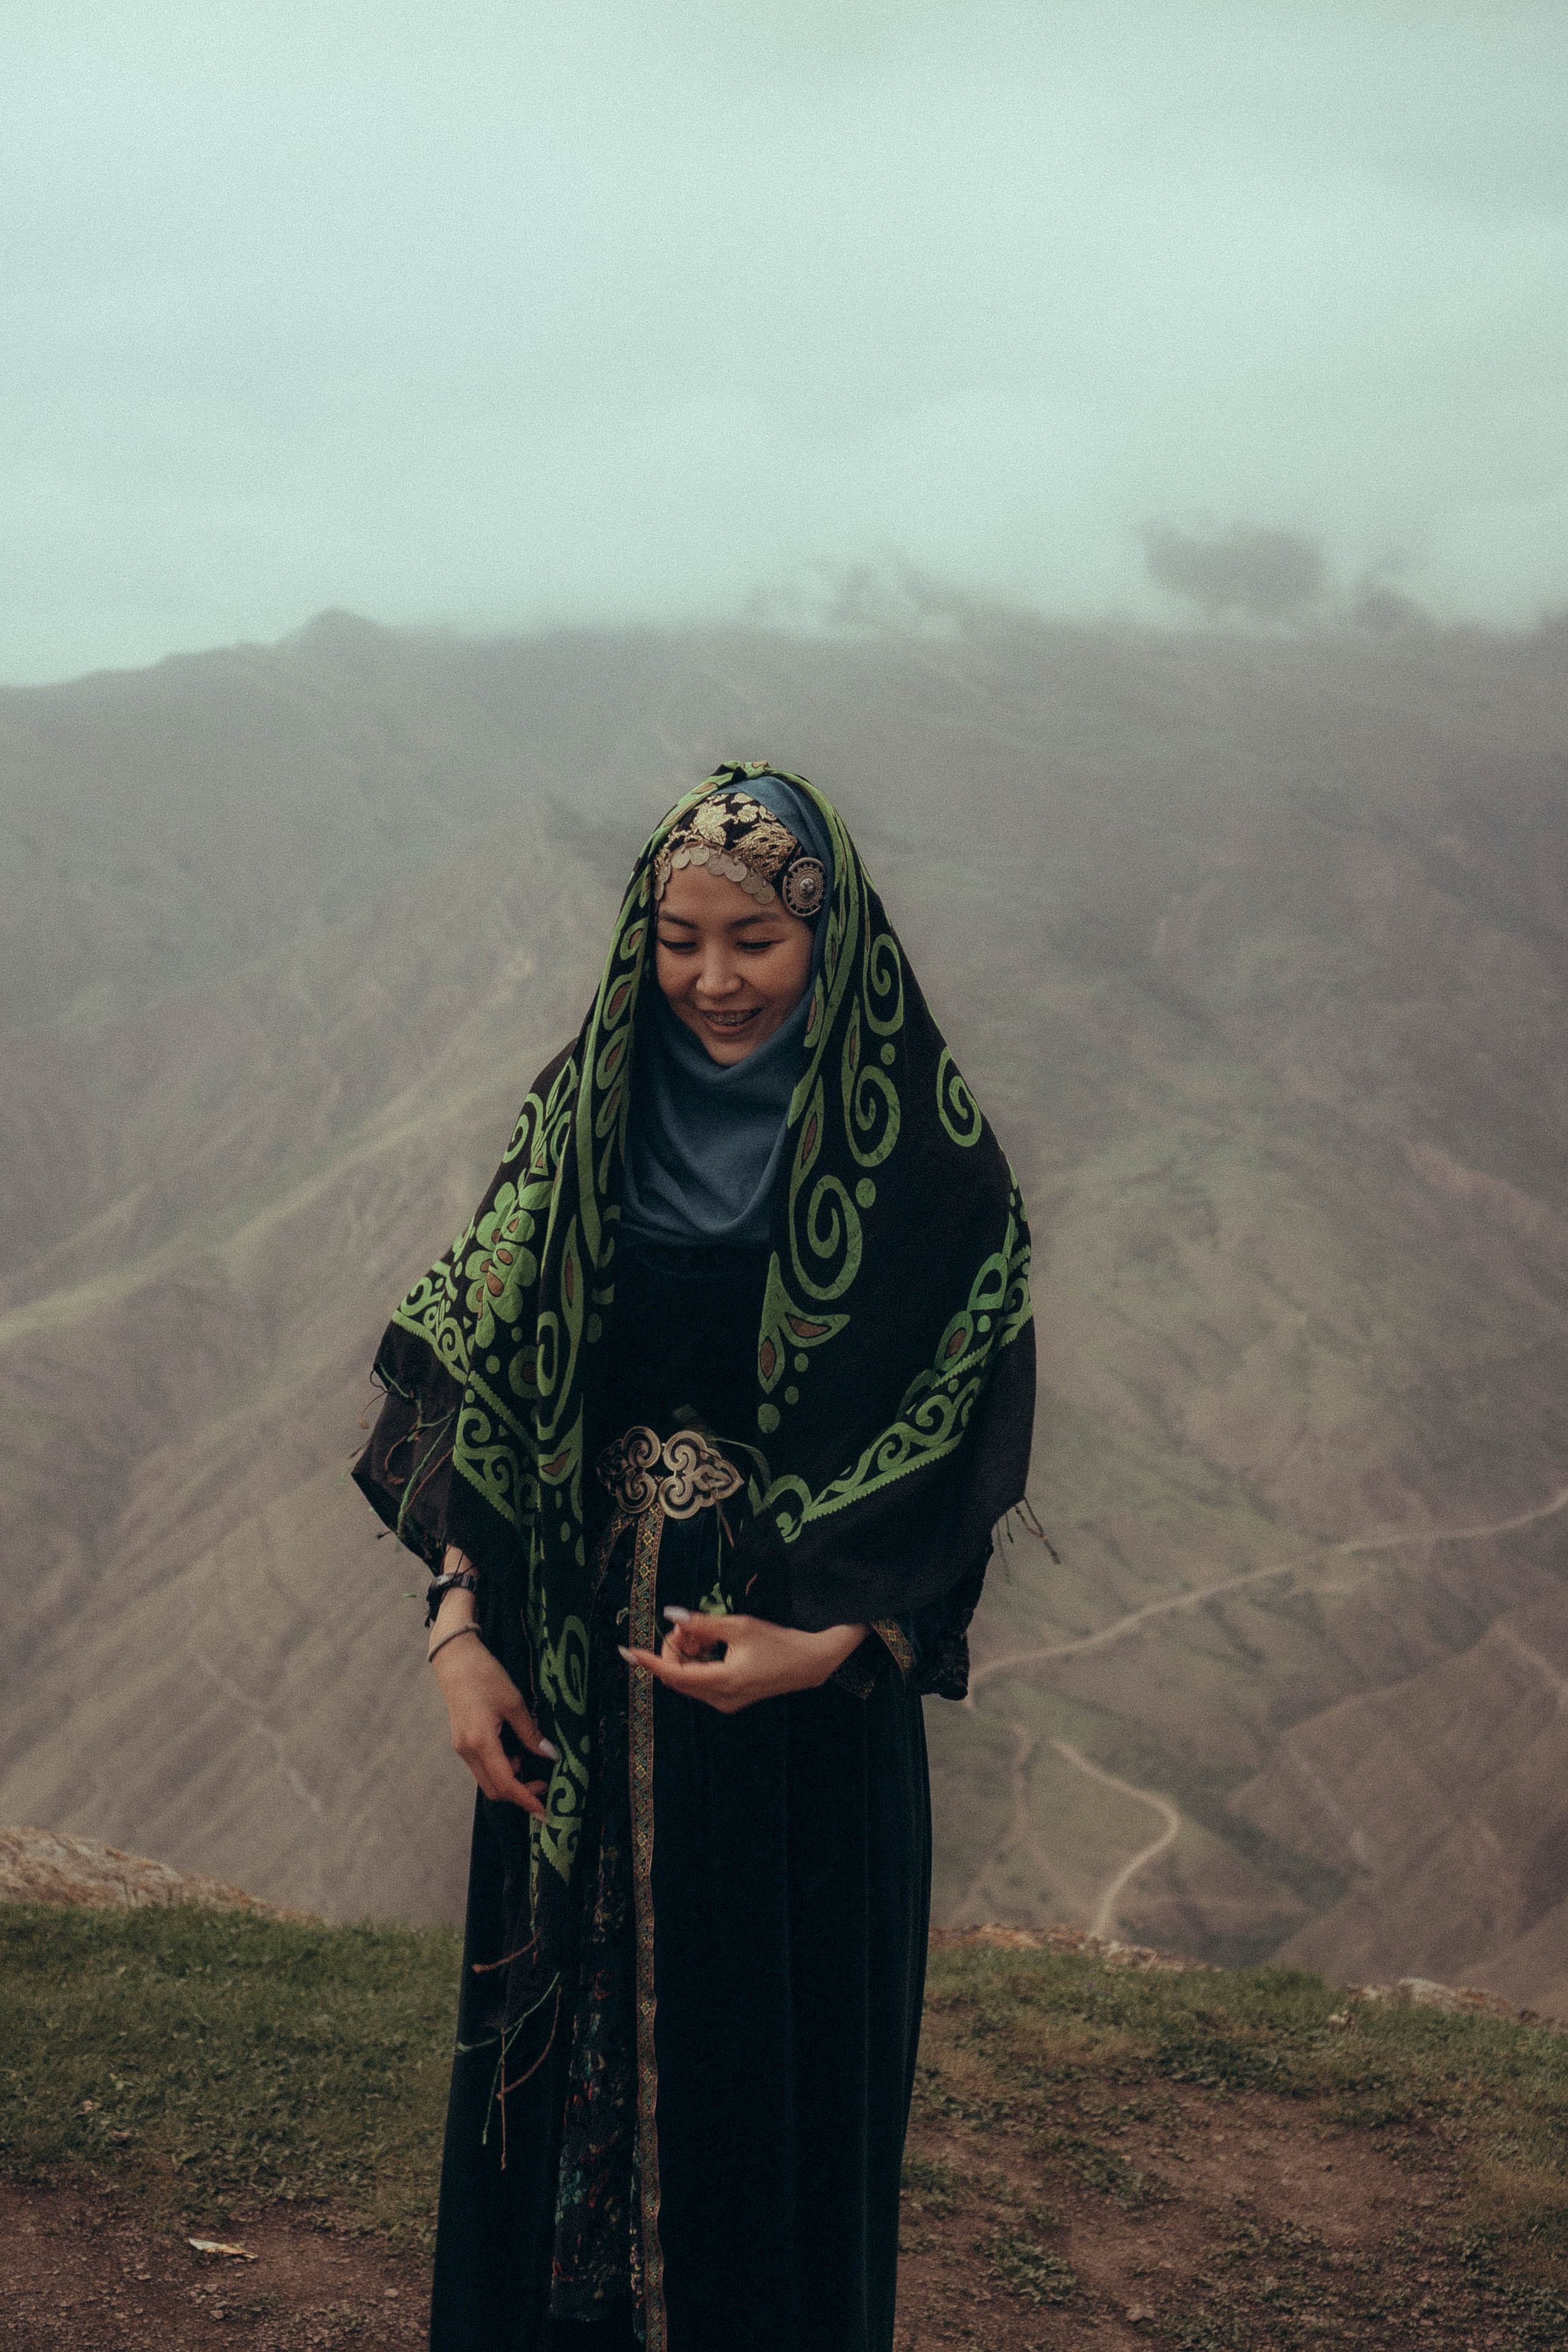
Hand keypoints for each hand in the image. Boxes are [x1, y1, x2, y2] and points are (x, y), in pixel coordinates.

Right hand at [430, 1592, 556, 1817]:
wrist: (455, 1657)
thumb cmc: (485, 1675)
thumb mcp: (514, 1702)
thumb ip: (531, 1732)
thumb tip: (550, 1755)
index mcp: (481, 1743)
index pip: (506, 1784)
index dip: (527, 1799)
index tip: (545, 1811)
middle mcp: (467, 1751)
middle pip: (494, 1789)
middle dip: (520, 1794)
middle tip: (545, 1786)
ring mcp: (462, 1747)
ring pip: (487, 1779)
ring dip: (511, 1780)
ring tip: (534, 1767)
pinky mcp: (462, 1741)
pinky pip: (482, 1766)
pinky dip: (501, 1768)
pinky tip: (517, 1754)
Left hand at [619, 1609, 867, 1714]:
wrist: (808, 1663)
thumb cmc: (777, 1642)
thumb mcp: (739, 1626)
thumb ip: (701, 1623)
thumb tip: (669, 1615)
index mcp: (721, 1682)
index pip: (674, 1674)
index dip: (649, 1661)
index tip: (627, 1652)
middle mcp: (719, 1699)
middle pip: (677, 1676)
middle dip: (674, 1648)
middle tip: (687, 1623)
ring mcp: (725, 1702)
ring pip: (688, 1679)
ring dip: (687, 1654)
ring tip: (704, 1630)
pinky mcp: (730, 1699)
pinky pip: (701, 1682)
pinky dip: (698, 1662)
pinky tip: (712, 1644)